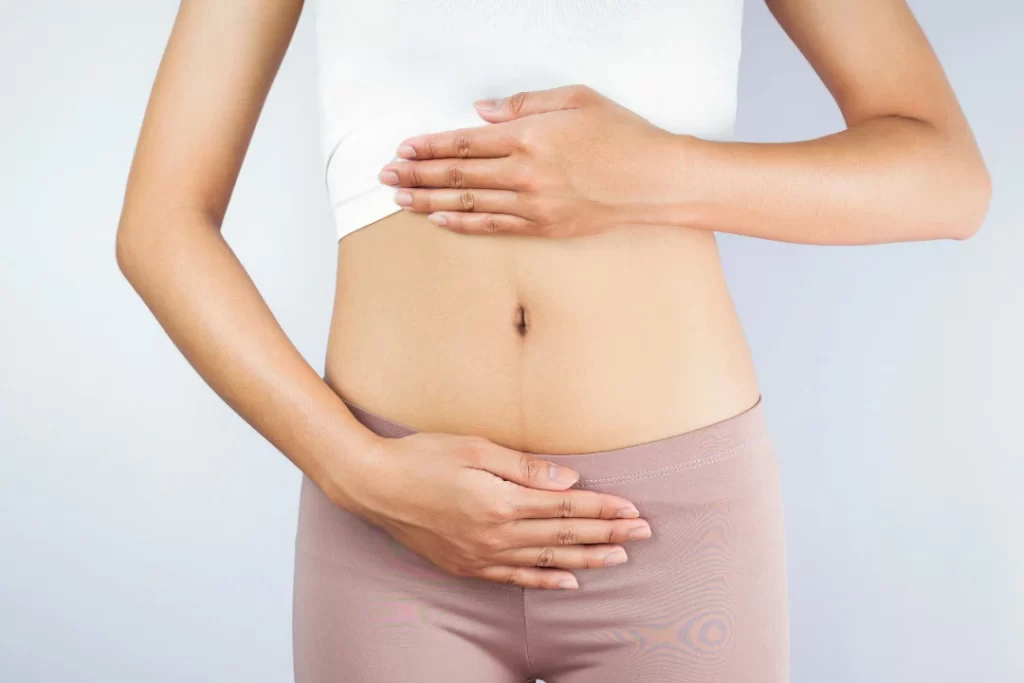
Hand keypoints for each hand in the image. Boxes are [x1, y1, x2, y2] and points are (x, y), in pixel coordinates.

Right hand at [347, 429, 652, 589]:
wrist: (372, 485)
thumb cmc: (421, 457)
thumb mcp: (474, 448)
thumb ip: (524, 467)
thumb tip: (569, 480)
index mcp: (501, 503)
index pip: (566, 507)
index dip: (604, 509)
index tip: (634, 510)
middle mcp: (495, 535)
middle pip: (564, 535)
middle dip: (608, 534)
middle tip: (644, 534)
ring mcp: (481, 555)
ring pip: (547, 561)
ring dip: (587, 559)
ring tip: (619, 558)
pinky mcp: (466, 566)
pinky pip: (515, 579)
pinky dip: (545, 581)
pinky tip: (569, 582)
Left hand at [378, 84, 679, 237]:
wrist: (657, 181)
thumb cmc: (623, 135)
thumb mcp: (576, 99)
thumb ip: (522, 104)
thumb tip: (479, 112)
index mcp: (529, 136)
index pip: (464, 143)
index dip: (429, 147)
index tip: (403, 150)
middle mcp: (525, 173)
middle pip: (458, 176)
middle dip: (417, 176)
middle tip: (386, 178)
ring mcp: (533, 205)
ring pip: (468, 204)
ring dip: (429, 202)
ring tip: (401, 201)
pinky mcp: (545, 228)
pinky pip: (494, 228)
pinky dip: (463, 225)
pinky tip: (440, 222)